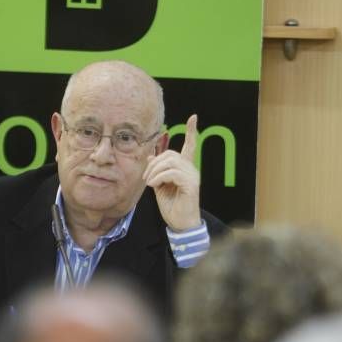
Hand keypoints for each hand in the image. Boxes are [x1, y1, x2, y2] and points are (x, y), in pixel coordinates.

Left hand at [143, 114, 201, 231]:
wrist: (180, 224)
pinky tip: (155, 186)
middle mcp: (191, 170)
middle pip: (170, 154)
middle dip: (154, 164)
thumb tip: (151, 155)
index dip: (191, 131)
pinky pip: (172, 173)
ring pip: (170, 162)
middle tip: (147, 179)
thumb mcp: (160, 186)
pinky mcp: (191, 184)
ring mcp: (193, 176)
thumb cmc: (172, 206)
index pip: (190, 146)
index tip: (193, 117)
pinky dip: (159, 178)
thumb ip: (157, 170)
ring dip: (155, 172)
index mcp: (185, 169)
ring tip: (150, 184)